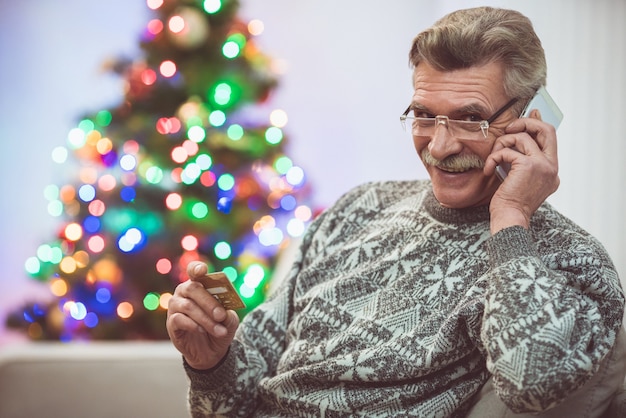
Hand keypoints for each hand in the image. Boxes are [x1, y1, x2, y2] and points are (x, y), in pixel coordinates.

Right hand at [166, 261, 239, 369]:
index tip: (203, 270)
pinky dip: (193, 325)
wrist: (211, 351)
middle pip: (193, 288)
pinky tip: (202, 330)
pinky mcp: (171, 322)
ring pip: (188, 306)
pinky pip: (179, 319)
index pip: (194, 271)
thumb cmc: (220, 327)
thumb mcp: (229, 320)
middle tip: (221, 315)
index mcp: (199, 285)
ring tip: (220, 330)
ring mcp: (176, 306)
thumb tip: (224, 311)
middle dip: (209, 302)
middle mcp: (184, 292)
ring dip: (206, 319)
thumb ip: (228, 312)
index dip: (197, 268)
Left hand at [484, 110, 559, 233]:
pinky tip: (489, 170)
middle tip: (509, 128)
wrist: (510, 218)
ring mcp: (544, 165)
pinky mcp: (530, 165)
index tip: (532, 113)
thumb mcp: (518, 179)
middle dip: (526, 122)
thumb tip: (517, 138)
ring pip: (522, 137)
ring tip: (493, 158)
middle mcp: (552, 167)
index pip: (550, 139)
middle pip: (547, 130)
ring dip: (502, 143)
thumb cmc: (510, 203)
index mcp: (552, 172)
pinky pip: (508, 150)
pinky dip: (494, 157)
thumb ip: (521, 160)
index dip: (538, 124)